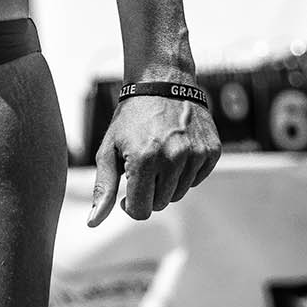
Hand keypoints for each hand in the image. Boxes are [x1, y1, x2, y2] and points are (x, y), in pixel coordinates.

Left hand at [89, 92, 221, 225]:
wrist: (163, 84)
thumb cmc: (131, 119)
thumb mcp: (110, 150)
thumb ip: (104, 188)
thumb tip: (94, 223)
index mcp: (144, 159)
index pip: (141, 211)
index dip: (130, 206)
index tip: (127, 193)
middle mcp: (174, 158)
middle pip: (160, 204)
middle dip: (148, 192)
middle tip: (142, 167)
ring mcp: (196, 154)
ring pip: (179, 193)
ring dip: (167, 183)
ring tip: (159, 155)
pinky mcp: (212, 150)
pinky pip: (197, 179)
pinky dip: (186, 172)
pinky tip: (176, 150)